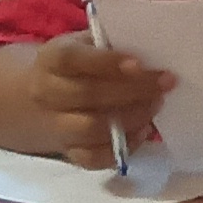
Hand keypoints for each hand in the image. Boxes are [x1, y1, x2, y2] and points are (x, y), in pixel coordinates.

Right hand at [26, 33, 170, 167]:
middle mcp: (46, 93)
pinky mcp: (68, 151)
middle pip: (87, 94)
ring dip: (130, 118)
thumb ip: (110, 45)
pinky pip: (93, 157)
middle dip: (132, 90)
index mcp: (51, 59)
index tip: (139, 63)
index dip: (105, 62)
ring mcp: (56, 125)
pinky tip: (143, 132)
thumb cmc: (77, 67)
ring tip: (156, 105)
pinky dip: (122, 146)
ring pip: (90, 128)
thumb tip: (151, 49)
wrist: (38, 103)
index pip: (71, 59)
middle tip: (164, 84)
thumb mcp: (85, 46)